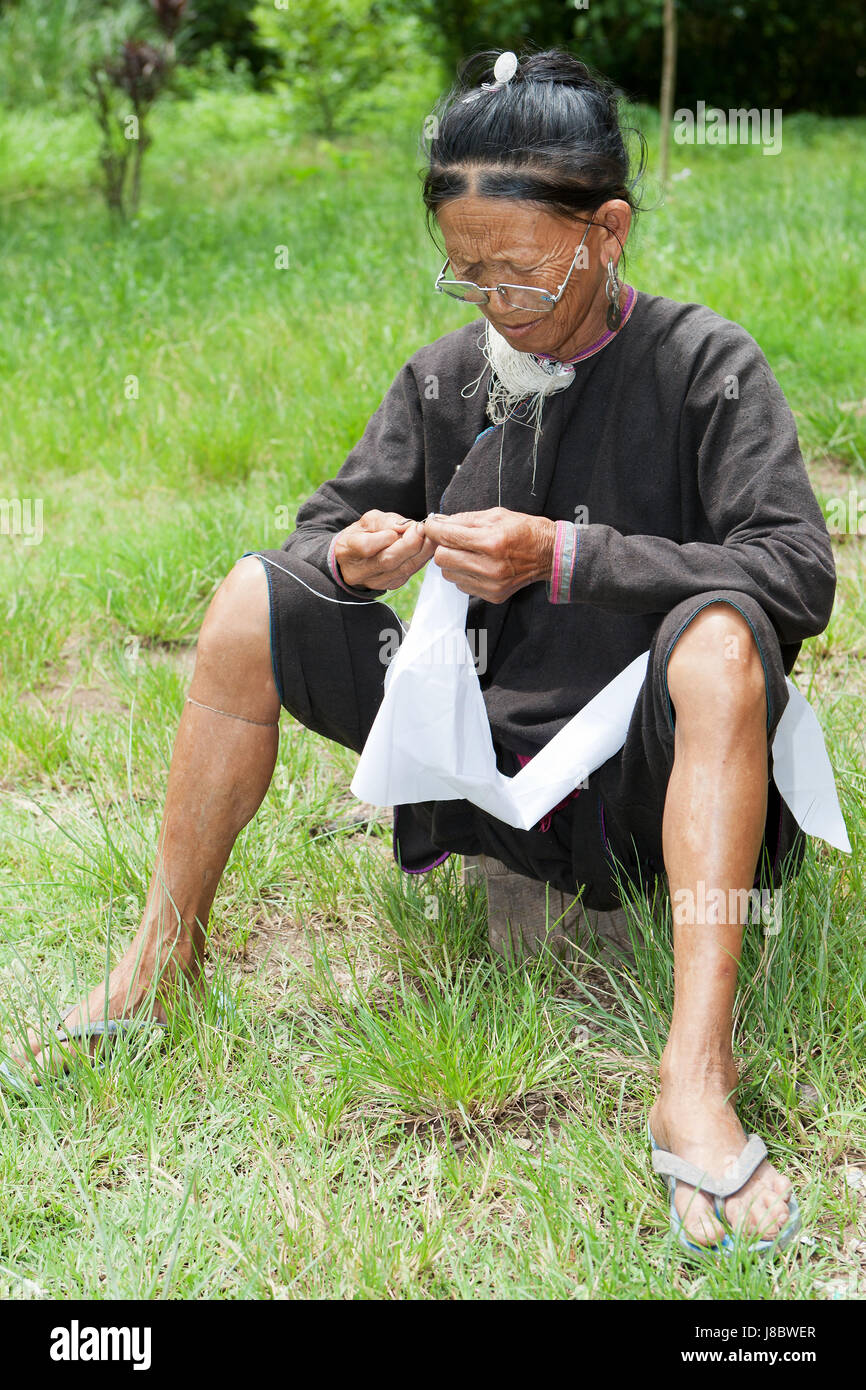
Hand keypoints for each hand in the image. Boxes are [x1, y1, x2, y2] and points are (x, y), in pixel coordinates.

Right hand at [333, 510, 434, 590]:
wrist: (358, 558)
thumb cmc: (362, 535)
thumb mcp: (368, 521)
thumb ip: (386, 522)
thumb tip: (406, 526)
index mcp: (347, 550)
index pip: (365, 547)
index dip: (385, 537)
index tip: (403, 526)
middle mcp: (359, 571)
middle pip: (388, 560)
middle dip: (410, 544)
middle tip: (422, 529)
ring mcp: (376, 582)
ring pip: (402, 569)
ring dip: (421, 552)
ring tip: (431, 537)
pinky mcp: (391, 585)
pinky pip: (410, 573)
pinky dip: (421, 559)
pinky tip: (428, 548)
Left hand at [422, 507, 556, 602]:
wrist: (549, 554)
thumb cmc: (524, 530)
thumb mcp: (496, 515)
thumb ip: (465, 519)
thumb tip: (439, 522)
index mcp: (492, 542)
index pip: (448, 537)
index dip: (434, 529)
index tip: (432, 525)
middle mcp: (490, 567)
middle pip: (442, 559)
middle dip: (443, 546)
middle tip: (452, 540)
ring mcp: (491, 584)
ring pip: (449, 574)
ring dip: (453, 562)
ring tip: (468, 553)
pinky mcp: (492, 595)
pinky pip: (462, 585)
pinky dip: (464, 574)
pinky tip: (477, 565)